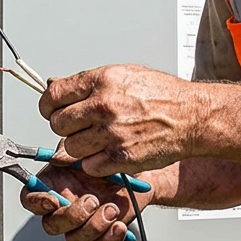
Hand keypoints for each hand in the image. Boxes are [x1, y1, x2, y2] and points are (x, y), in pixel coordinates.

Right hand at [20, 159, 154, 240]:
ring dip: (93, 226)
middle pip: (51, 225)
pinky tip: (118, 226)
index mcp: (54, 184)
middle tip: (92, 201)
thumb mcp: (90, 149)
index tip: (52, 201)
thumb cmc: (111, 160)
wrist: (140, 175)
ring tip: (112, 208)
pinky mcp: (99, 234)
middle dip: (72, 216)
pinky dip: (108, 239)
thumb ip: (72, 152)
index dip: (36, 202)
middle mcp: (64, 206)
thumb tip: (59, 156)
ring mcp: (81, 223)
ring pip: (74, 238)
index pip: (31, 199)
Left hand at [39, 64, 205, 175]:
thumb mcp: (124, 74)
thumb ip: (89, 83)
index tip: (52, 111)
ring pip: (70, 148)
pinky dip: (95, 163)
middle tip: (80, 127)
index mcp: (102, 80)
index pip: (54, 95)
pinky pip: (89, 166)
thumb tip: (55, 86)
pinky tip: (109, 152)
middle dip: (66, 127)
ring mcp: (112, 132)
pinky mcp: (121, 157)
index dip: (49, 106)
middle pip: (58, 124)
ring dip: (80, 147)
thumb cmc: (161, 94)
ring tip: (98, 140)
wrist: (191, 116)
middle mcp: (105, 104)